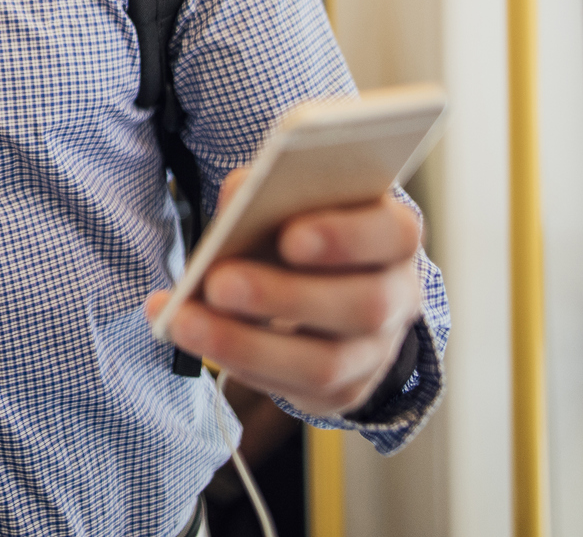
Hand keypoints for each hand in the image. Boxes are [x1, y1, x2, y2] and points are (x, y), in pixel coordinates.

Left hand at [143, 169, 423, 417]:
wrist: (323, 288)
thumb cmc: (301, 229)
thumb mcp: (289, 202)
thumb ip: (266, 192)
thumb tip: (236, 198)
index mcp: (392, 235)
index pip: (392, 234)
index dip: (345, 236)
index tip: (288, 237)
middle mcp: (397, 297)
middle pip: (363, 305)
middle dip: (285, 296)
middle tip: (219, 282)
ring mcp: (375, 352)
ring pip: (325, 363)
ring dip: (247, 344)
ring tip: (185, 322)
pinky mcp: (344, 390)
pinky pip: (295, 389)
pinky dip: (239, 364)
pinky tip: (196, 339)